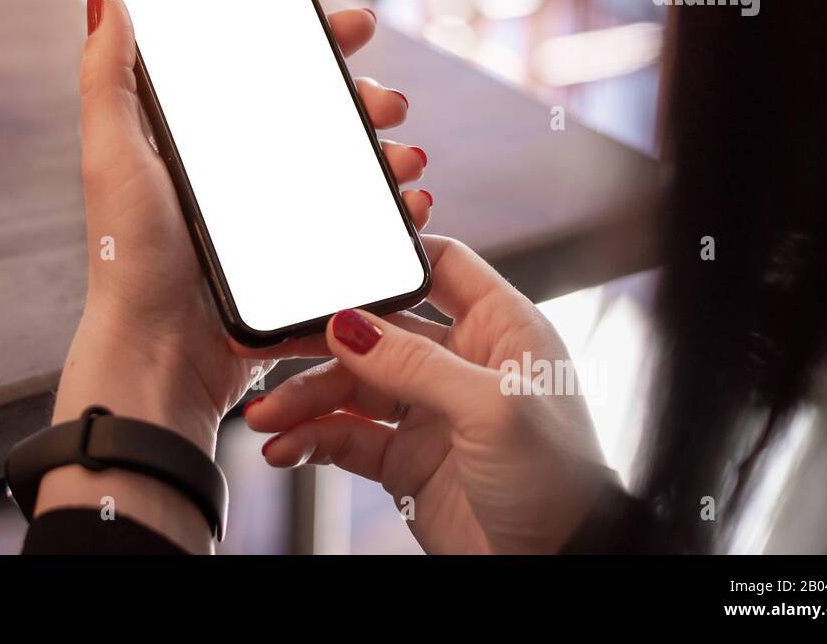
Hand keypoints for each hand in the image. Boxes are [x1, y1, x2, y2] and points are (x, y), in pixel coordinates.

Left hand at [47, 0, 430, 476]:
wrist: (160, 355)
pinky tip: (407, 203)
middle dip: (363, 97)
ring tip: (405, 158)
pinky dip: (389, 207)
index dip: (310, 41)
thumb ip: (108, 78)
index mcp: (198, 138)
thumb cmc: (128, 258)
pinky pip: (355, 222)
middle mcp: (238, 170)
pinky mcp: (296, 258)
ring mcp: (271, 215)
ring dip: (385, 151)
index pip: (261, 69)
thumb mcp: (113, 156)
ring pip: (344, 165)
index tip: (352, 25)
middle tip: (388, 101)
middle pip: (315, 113)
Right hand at [244, 235, 614, 553]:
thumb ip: (415, 364)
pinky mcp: (406, 459)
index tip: (329, 259)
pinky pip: (347, 437)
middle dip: (320, 335)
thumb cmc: (560, 481)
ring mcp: (429, 411)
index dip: (388, 257)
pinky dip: (312, 439)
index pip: (440, 266)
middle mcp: (461, 362)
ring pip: (351, 385)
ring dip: (305, 398)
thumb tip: (350, 324)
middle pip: (377, 329)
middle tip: (266, 341)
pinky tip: (286, 447)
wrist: (559, 568)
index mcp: (500, 329)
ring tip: (268, 416)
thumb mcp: (492, 409)